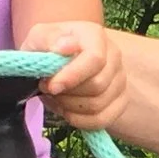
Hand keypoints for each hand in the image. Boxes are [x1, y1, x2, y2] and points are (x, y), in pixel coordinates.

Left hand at [22, 16, 129, 140]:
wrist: (55, 60)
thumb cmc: (46, 48)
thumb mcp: (39, 37)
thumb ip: (49, 39)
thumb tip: (65, 47)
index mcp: (96, 36)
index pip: (95, 59)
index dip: (73, 76)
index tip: (51, 86)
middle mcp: (114, 56)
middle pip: (97, 86)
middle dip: (67, 94)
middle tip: (48, 89)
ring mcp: (120, 80)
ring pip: (98, 105)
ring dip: (70, 107)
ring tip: (56, 98)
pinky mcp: (120, 101)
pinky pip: (102, 120)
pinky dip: (79, 121)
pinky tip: (66, 111)